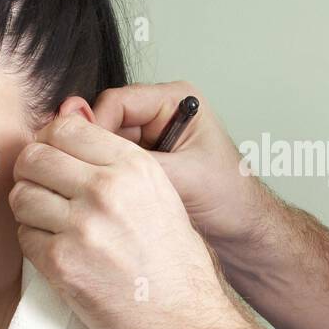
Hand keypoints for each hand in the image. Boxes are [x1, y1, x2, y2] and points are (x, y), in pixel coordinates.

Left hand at [11, 99, 241, 328]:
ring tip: (50, 222)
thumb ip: (116, 162)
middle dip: (31, 171)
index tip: (52, 156)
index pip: (65, 128)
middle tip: (41, 189)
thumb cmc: (175, 261)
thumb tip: (65, 128)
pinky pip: (24, 236)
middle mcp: (106, 190)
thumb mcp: (160, 195)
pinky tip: (57, 249)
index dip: (50, 140)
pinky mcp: (62, 263)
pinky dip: (33, 240)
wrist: (183, 319)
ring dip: (28, 207)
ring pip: (21, 195)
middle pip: (34, 157)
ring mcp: (81, 226)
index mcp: (134, 167)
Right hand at [90, 81, 271, 254]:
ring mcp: (150, 137)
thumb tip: (93, 148)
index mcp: (176, 100)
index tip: (87, 157)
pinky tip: (113, 197)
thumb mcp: (184, 176)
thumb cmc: (229, 197)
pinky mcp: (144, 160)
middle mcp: (160, 112)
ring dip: (103, 167)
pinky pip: (112, 163)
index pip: (117, 101)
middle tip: (92, 180)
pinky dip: (109, 179)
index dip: (97, 126)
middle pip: (106, 120)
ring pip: (105, 144)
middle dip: (98, 150)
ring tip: (106, 192)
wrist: (241, 228)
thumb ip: (138, 161)